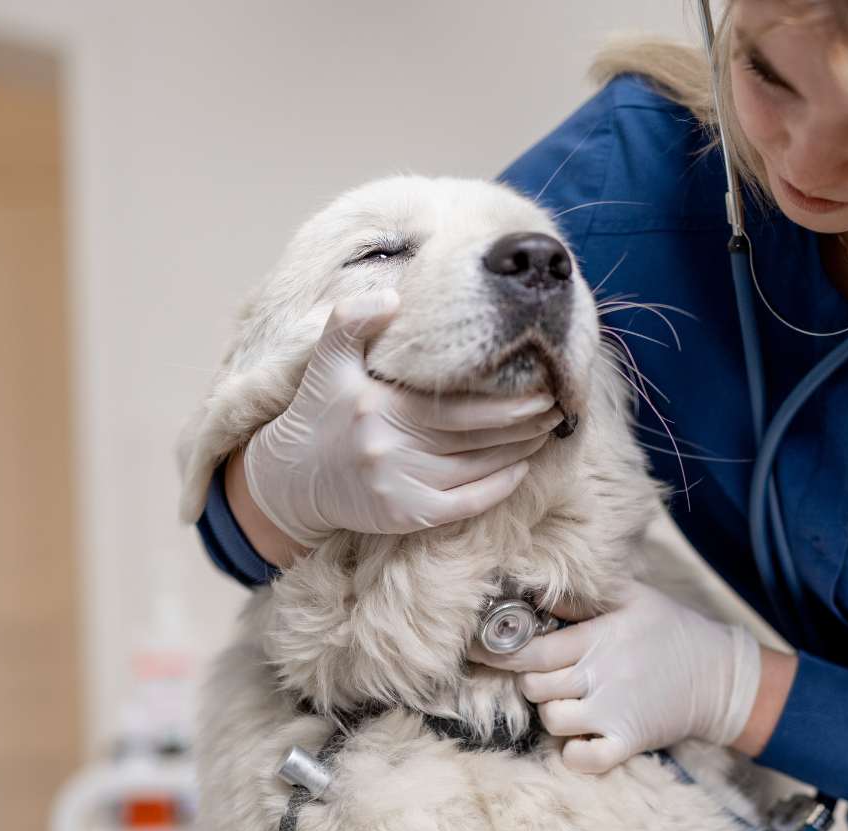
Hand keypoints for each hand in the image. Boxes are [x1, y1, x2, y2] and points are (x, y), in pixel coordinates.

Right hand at [243, 289, 563, 546]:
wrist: (290, 477)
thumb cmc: (321, 410)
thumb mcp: (328, 359)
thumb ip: (351, 321)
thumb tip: (392, 298)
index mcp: (377, 405)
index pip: (458, 405)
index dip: (506, 400)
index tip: (543, 385)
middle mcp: (387, 448)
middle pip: (475, 437)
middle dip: (524, 424)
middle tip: (557, 408)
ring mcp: (397, 486)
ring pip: (476, 469)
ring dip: (519, 452)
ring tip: (547, 432)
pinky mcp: (403, 516)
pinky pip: (464, 504)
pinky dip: (498, 488)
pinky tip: (521, 470)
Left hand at [471, 582, 762, 772]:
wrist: (720, 675)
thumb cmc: (671, 630)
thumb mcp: (632, 598)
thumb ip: (582, 598)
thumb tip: (532, 589)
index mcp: (599, 637)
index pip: (531, 649)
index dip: (498, 651)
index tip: (477, 649)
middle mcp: (603, 674)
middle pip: (534, 687)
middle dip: (530, 683)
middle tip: (544, 677)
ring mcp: (615, 711)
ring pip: (552, 721)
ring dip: (552, 714)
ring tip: (568, 702)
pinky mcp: (629, 741)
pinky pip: (583, 759)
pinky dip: (573, 753)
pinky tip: (580, 738)